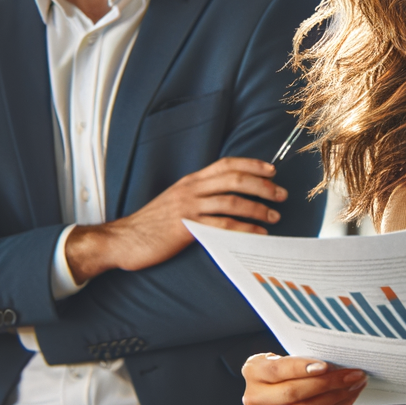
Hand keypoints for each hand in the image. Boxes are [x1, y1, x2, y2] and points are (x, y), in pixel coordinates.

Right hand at [64, 158, 286, 281]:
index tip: (272, 170)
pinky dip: (244, 229)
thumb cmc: (152, 224)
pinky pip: (222, 226)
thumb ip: (199, 195)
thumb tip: (227, 196)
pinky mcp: (187, 228)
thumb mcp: (176, 200)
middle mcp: (191, 189)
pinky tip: (257, 233)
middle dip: (262, 186)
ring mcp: (189, 208)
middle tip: (281, 194)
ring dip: (258, 209)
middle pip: (235, 180)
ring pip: (232, 202)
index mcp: (190, 181)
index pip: (226, 164)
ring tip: (274, 217)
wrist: (124, 240)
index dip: (252, 165)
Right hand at [240, 353, 365, 404]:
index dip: (303, 368)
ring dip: (336, 398)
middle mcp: (254, 399)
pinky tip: (346, 401)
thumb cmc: (292, 370)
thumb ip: (305, 359)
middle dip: (328, 383)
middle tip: (353, 375)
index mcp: (253, 372)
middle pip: (293, 393)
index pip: (278, 370)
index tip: (327, 365)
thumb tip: (338, 360)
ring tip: (354, 386)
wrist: (287, 392)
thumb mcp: (290, 357)